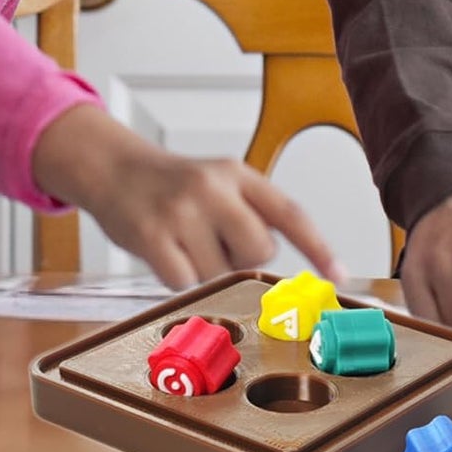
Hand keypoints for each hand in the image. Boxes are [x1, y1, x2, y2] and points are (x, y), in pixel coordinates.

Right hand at [31, 104, 345, 289]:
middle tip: (214, 241)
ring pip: (219, 273)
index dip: (318, 247)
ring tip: (183, 241)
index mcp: (237, 173)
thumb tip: (279, 262)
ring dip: (204, 269)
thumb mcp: (217, 183)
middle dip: (241, 258)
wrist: (113, 169)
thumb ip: (250, 213)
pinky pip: (184, 282)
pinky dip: (177, 279)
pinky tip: (164, 252)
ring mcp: (182, 211)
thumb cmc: (172, 186)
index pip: (290, 213)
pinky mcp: (153, 236)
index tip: (338, 276)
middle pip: (259, 252)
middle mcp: (213, 187)